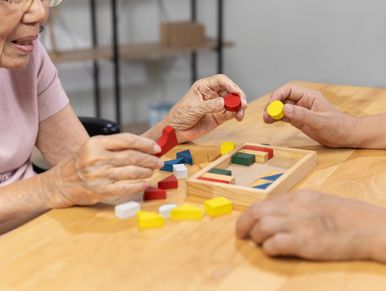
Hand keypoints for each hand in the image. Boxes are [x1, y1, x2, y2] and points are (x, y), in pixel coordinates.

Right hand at [50, 133, 162, 206]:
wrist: (60, 183)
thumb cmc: (81, 163)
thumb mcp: (93, 148)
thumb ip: (115, 146)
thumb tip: (143, 148)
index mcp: (96, 143)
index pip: (127, 140)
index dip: (145, 144)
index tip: (156, 148)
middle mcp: (97, 158)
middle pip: (132, 156)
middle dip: (149, 159)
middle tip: (158, 162)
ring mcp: (99, 175)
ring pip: (131, 172)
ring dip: (146, 172)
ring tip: (152, 171)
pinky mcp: (100, 190)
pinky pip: (125, 187)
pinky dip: (138, 186)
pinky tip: (145, 183)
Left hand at [164, 74, 246, 141]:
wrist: (176, 131)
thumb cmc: (179, 116)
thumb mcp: (193, 109)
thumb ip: (209, 106)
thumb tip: (222, 103)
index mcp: (204, 87)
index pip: (220, 80)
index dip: (229, 84)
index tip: (234, 91)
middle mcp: (212, 94)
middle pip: (230, 90)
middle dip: (238, 96)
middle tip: (242, 103)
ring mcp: (217, 105)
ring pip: (233, 102)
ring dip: (239, 106)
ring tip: (240, 113)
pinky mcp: (219, 116)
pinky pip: (231, 113)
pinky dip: (237, 114)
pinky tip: (238, 117)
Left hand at [236, 190, 385, 262]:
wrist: (368, 226)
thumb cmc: (344, 215)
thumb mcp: (315, 201)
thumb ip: (293, 204)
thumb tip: (273, 211)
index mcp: (296, 197)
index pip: (262, 203)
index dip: (248, 215)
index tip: (245, 223)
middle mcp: (294, 208)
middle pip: (256, 212)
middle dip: (243, 224)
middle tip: (241, 234)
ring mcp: (299, 224)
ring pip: (262, 227)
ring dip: (257, 237)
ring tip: (262, 243)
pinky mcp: (305, 242)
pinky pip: (275, 244)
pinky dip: (268, 248)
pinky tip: (273, 250)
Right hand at [263, 83, 356, 147]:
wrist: (346, 136)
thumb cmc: (338, 127)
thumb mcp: (320, 121)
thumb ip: (302, 115)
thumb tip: (284, 109)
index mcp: (310, 97)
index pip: (289, 90)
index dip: (278, 95)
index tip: (271, 106)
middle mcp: (303, 102)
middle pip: (282, 98)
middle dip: (272, 105)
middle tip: (266, 115)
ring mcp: (300, 111)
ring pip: (281, 107)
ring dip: (272, 112)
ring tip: (266, 120)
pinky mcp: (299, 120)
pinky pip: (284, 116)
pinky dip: (276, 118)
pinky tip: (271, 122)